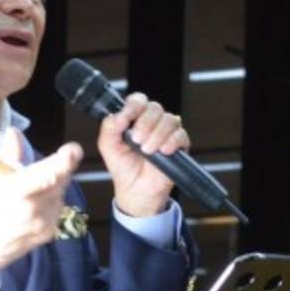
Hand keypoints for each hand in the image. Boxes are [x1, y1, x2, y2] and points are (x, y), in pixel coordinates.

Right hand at [0, 127, 82, 287]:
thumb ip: (7, 156)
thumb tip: (15, 132)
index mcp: (17, 193)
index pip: (48, 174)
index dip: (65, 161)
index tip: (73, 149)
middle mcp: (35, 209)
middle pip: (60, 180)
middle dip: (59, 166)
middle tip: (49, 162)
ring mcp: (45, 223)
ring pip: (60, 192)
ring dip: (53, 183)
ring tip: (31, 188)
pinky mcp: (51, 232)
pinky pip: (57, 206)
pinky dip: (50, 199)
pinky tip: (33, 203)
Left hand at [97, 92, 188, 217]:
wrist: (136, 190)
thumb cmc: (123, 167)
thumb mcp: (108, 146)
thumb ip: (110, 126)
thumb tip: (120, 114)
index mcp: (134, 118)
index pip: (138, 100)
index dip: (134, 105)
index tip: (128, 117)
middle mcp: (151, 122)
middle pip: (155, 108)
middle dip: (145, 123)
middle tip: (137, 140)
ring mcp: (166, 132)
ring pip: (169, 119)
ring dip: (157, 135)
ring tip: (147, 151)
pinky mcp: (179, 145)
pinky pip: (181, 134)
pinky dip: (171, 142)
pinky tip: (163, 151)